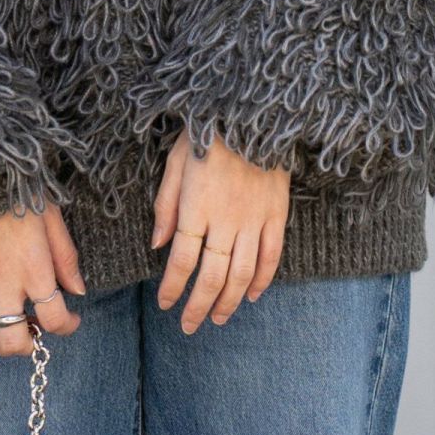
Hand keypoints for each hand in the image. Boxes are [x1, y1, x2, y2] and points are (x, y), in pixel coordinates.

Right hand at [0, 201, 86, 355]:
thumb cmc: (21, 191)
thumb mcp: (53, 219)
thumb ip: (66, 259)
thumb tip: (78, 291)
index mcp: (35, 268)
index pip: (54, 319)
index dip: (68, 326)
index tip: (71, 320)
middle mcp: (4, 281)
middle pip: (13, 339)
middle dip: (27, 346)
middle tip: (33, 335)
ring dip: (0, 341)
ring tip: (10, 329)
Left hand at [151, 126, 289, 332]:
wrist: (252, 109)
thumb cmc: (207, 130)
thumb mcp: (176, 161)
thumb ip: (166, 205)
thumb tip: (158, 244)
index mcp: (196, 207)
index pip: (182, 261)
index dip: (173, 287)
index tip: (166, 304)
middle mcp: (226, 220)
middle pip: (212, 275)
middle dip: (199, 306)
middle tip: (189, 326)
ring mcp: (255, 219)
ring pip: (243, 273)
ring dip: (228, 301)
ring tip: (218, 318)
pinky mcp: (276, 214)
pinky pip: (272, 256)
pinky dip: (263, 280)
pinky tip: (252, 296)